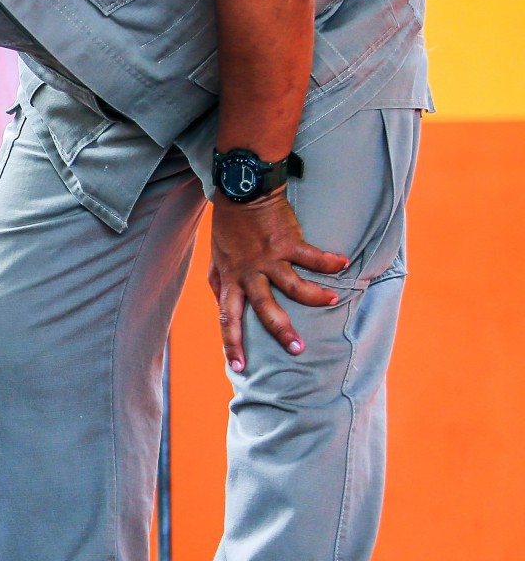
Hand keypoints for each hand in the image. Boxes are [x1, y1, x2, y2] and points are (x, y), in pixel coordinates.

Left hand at [208, 191, 348, 372]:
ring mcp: (268, 258)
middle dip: (281, 331)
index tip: (238, 368)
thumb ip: (219, 282)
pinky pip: (312, 256)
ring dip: (315, 297)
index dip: (231, 344)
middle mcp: (248, 273)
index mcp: (230, 280)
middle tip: (297, 349)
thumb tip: (219, 302)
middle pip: (263, 309)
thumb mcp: (217, 259)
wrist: (240, 192)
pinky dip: (328, 261)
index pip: (227, 319)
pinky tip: (343, 263)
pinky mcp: (287, 241)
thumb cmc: (229, 228)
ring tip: (332, 301)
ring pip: (293, 286)